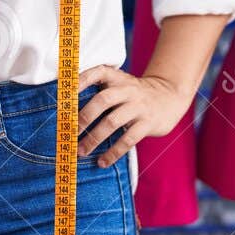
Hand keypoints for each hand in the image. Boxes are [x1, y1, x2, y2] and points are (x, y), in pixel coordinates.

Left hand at [74, 63, 192, 167]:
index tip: (64, 94)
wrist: (169, 96)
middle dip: (83, 117)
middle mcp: (127, 90)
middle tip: (69, 133)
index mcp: (117, 78)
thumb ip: (99, 90)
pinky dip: (113, 153)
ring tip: (81, 152)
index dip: (80, 81)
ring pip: (113, 122)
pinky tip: (102, 162)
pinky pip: (128, 140)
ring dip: (94, 139)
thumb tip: (66, 109)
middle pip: (102, 100)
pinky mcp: (147, 123)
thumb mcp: (120, 84)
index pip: (97, 73)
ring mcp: (138, 106)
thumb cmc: (134, 94)